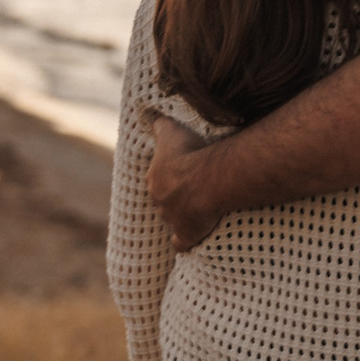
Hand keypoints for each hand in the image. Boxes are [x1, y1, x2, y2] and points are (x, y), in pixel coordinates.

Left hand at [148, 117, 220, 250]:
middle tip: (190, 191)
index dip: (169, 176)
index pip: (156, 179)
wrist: (206, 180)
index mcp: (154, 179)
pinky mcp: (185, 234)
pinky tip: (190, 240)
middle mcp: (159, 201)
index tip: (180, 173)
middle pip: (163, 200)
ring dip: (181, 216)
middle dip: (174, 197)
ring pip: (172, 219)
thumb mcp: (171, 130)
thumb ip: (160, 124)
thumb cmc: (189, 153)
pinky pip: (181, 242)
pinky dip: (184, 242)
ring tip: (197, 210)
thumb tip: (152, 118)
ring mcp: (171, 220)